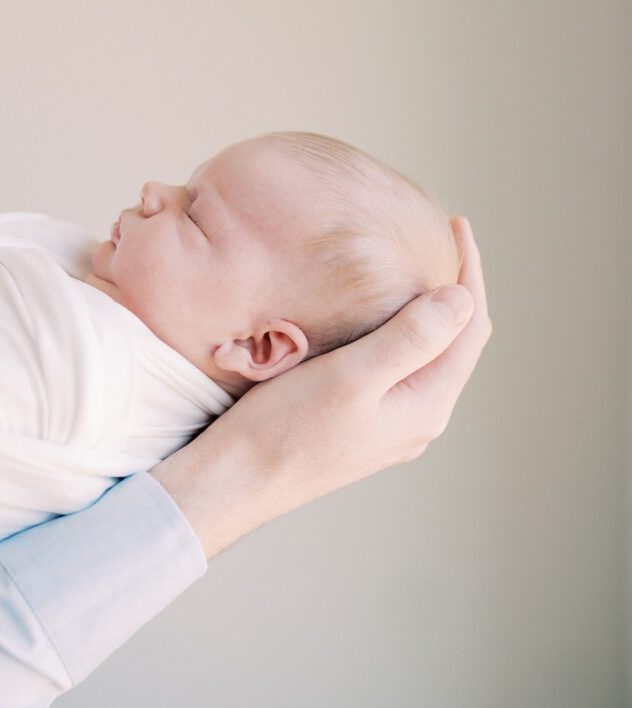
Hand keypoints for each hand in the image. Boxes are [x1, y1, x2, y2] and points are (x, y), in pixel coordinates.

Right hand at [151, 216, 491, 557]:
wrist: (235, 480)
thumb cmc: (286, 429)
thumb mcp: (351, 376)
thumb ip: (410, 338)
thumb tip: (462, 297)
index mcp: (425, 406)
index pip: (468, 328)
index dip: (470, 274)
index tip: (458, 226)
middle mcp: (416, 418)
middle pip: (455, 342)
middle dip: (457, 290)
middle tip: (445, 239)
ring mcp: (389, 423)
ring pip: (428, 355)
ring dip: (431, 311)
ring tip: (420, 269)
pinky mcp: (361, 421)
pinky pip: (400, 367)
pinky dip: (404, 330)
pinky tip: (382, 315)